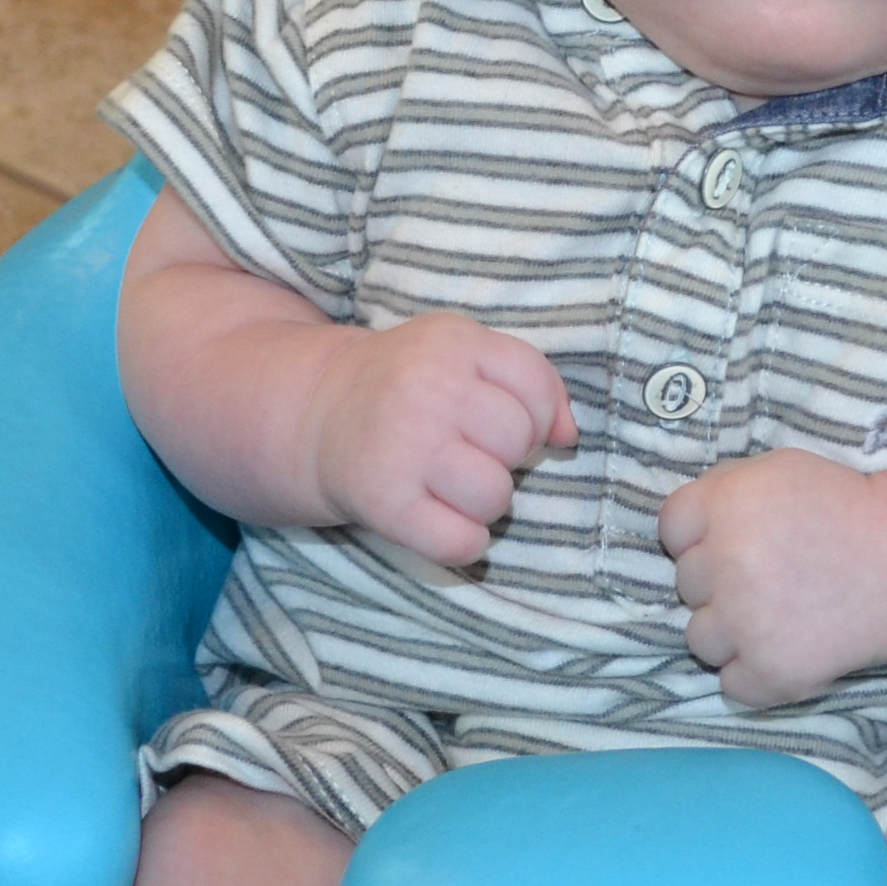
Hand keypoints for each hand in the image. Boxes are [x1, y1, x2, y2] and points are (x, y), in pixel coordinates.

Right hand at [304, 316, 576, 564]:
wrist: (318, 415)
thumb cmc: (409, 387)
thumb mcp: (462, 355)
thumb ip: (527, 380)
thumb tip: (568, 437)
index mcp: (452, 342)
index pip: (536, 386)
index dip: (536, 415)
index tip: (501, 422)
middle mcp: (426, 389)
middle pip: (517, 441)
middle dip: (507, 457)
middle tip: (470, 453)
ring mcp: (402, 446)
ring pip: (495, 496)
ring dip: (485, 503)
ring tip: (453, 487)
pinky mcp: (382, 501)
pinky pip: (460, 543)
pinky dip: (462, 543)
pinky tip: (439, 520)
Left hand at [659, 450, 886, 706]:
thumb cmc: (843, 512)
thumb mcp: (780, 472)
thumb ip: (724, 488)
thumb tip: (682, 524)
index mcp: (726, 504)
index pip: (671, 528)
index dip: (698, 537)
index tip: (734, 543)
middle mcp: (726, 562)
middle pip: (686, 585)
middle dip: (720, 583)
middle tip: (773, 578)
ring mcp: (744, 621)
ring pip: (700, 638)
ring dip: (731, 633)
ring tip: (780, 617)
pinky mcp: (768, 670)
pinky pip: (731, 683)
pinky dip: (755, 675)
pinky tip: (788, 649)